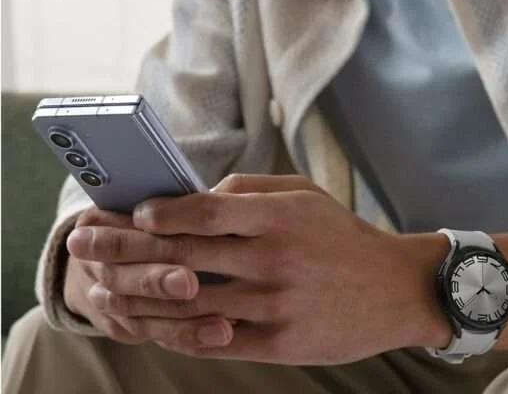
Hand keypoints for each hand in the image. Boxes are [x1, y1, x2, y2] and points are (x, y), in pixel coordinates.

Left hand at [67, 174, 450, 363]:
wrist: (396, 289)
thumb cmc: (344, 237)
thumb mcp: (305, 196)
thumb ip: (249, 190)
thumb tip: (192, 196)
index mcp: (280, 218)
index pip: (200, 213)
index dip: (156, 215)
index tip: (130, 216)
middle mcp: (275, 260)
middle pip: (182, 258)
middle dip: (124, 250)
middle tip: (83, 244)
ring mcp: (277, 306)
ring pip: (189, 304)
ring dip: (139, 297)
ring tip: (105, 290)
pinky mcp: (281, 344)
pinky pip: (215, 340)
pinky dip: (178, 332)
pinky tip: (152, 324)